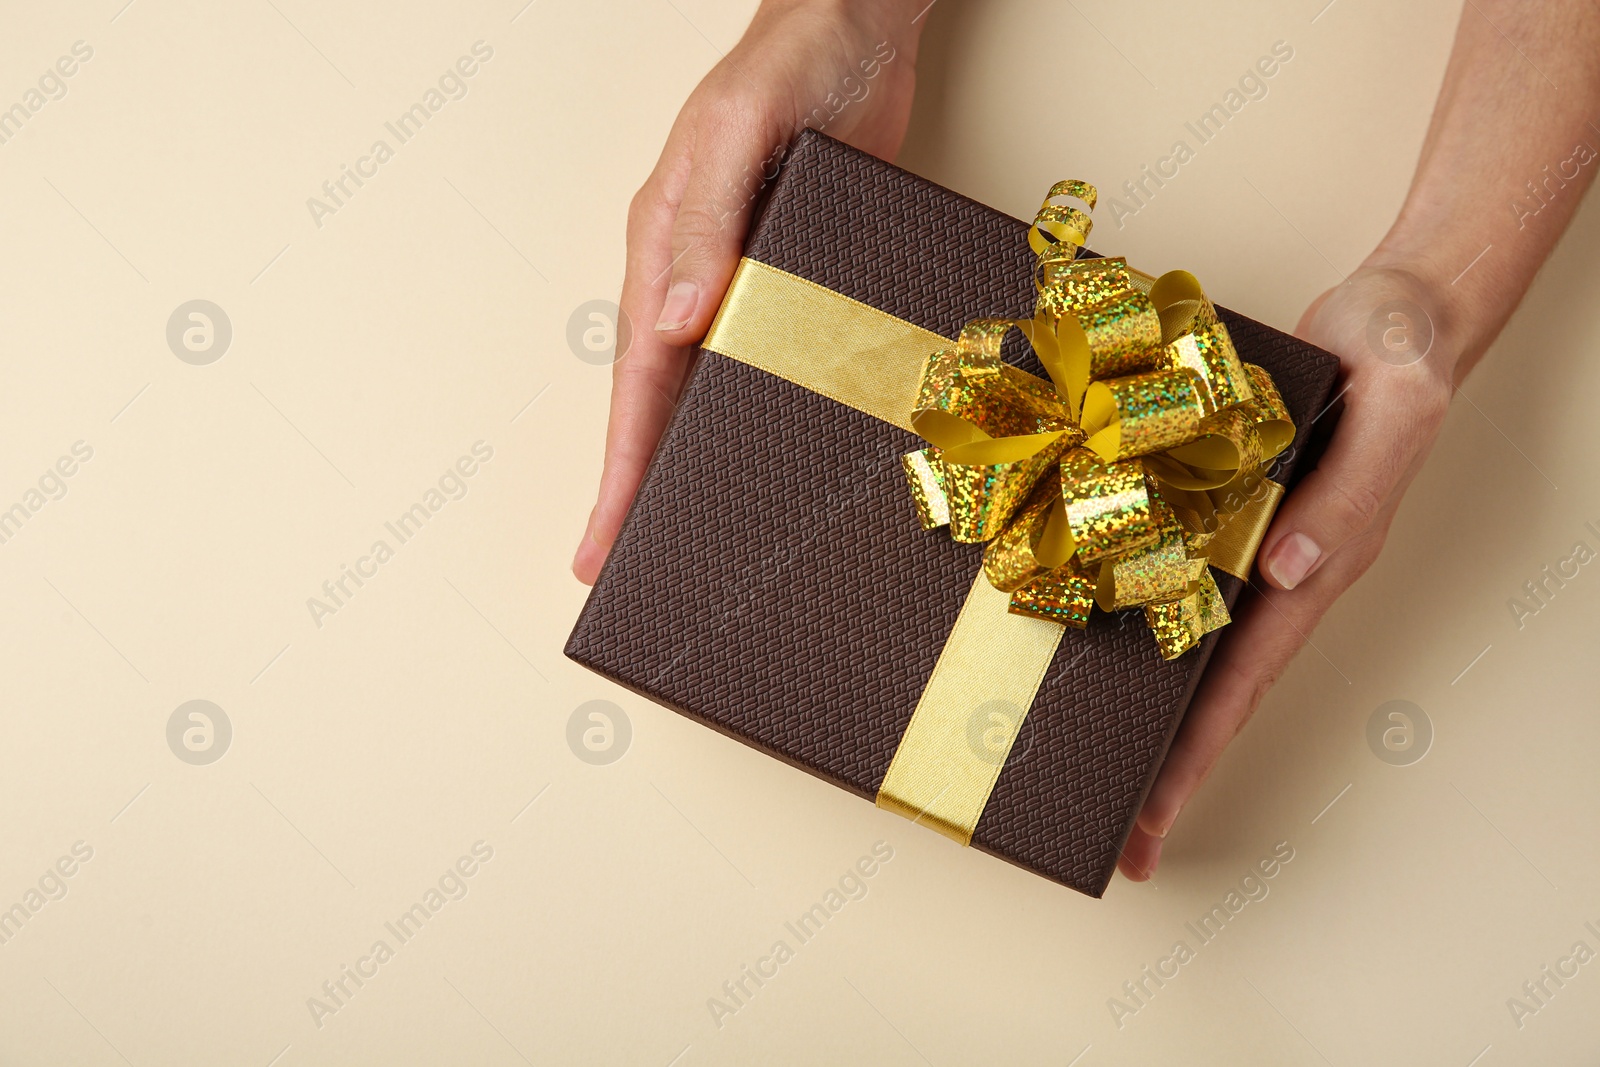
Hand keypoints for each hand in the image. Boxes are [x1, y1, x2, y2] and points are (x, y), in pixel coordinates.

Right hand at [572, 0, 924, 583]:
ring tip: (690, 536)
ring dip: (697, 460)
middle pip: (660, 402)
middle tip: (626, 567)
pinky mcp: (795, 280)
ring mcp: (742, 282)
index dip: (621, 467)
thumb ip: (704, 221)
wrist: (859, 28)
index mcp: (661, 247)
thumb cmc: (788, 62)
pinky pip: (769, 363)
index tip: (604, 540)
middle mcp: (695, 276)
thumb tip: (672, 319)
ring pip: (709, 392)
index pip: (635, 379)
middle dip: (640, 486)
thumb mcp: (737, 131)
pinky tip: (769, 455)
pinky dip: (758, 414)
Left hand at [1118, 265, 1454, 880]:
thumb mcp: (1397, 408)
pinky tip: (1085, 627)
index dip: (1198, 752)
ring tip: (1084, 750)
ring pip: (1184, 633)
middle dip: (1162, 756)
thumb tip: (1288, 573)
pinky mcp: (1221, 497)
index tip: (1153, 816)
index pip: (1247, 680)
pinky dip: (1130, 603)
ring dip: (1139, 692)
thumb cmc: (1403, 353)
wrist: (1393, 306)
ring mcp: (1247, 537)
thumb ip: (1350, 493)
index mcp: (1319, 564)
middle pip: (1208, 680)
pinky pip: (1168, 562)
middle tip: (1103, 821)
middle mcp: (1276, 566)